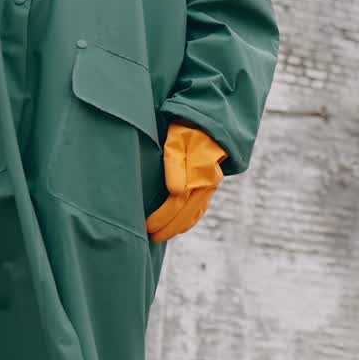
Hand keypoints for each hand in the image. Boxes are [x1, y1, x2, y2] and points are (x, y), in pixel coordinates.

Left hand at [145, 121, 226, 242]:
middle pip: (185, 213)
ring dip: (177, 227)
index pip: (176, 203)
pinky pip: (201, 209)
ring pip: (194, 214)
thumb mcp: (176, 141)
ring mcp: (210, 185)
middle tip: (150, 237)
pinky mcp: (211, 185)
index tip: (147, 226)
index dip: (161, 217)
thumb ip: (174, 164)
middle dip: (167, 228)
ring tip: (161, 236)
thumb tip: (175, 191)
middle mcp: (207, 183)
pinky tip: (180, 227)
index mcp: (197, 173)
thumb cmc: (187, 130)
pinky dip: (190, 220)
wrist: (209, 123)